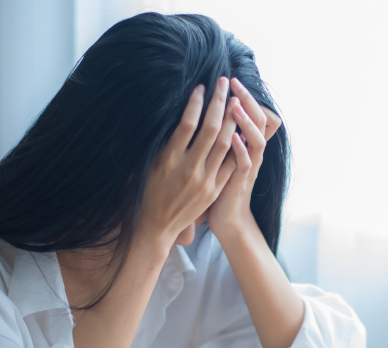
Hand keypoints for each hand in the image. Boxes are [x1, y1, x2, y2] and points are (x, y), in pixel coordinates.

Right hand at [137, 77, 238, 252]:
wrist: (157, 225)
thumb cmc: (147, 189)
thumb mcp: (148, 163)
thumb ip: (162, 140)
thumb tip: (171, 112)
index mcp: (168, 159)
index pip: (187, 123)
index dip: (196, 102)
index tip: (201, 86)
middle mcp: (188, 169)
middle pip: (210, 129)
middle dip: (219, 103)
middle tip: (224, 83)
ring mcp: (204, 180)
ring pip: (225, 144)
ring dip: (231, 120)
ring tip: (235, 101)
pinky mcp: (214, 189)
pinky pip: (230, 163)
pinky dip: (237, 145)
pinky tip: (240, 129)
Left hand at [207, 78, 278, 241]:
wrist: (227, 220)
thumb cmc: (219, 187)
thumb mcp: (221, 158)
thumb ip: (220, 137)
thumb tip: (205, 112)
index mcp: (246, 147)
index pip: (253, 115)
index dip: (248, 97)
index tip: (235, 80)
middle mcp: (251, 155)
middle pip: (258, 122)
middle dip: (246, 101)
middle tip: (233, 82)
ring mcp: (247, 170)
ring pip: (255, 141)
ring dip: (245, 122)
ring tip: (234, 105)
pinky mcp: (240, 184)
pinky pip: (245, 164)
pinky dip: (241, 150)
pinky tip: (234, 137)